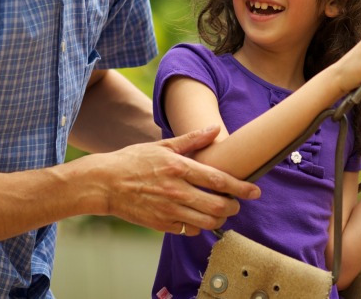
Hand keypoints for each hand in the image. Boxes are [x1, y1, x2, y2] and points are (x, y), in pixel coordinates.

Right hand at [100, 125, 260, 236]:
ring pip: (206, 222)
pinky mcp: (161, 225)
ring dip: (219, 219)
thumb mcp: (162, 145)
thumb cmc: (133, 161)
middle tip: (236, 204)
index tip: (255, 191)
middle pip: (217, 206)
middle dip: (233, 207)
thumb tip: (214, 129)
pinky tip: (196, 218)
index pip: (218, 180)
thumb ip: (192, 139)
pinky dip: (197, 226)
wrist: (105, 183)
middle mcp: (176, 191)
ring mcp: (169, 210)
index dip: (241, 187)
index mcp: (179, 168)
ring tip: (219, 212)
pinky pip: (188, 230)